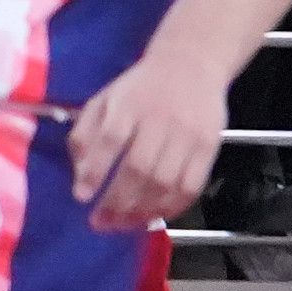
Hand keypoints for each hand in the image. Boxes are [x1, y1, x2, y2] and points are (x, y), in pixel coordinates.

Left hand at [68, 48, 236, 229]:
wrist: (191, 66)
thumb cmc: (139, 88)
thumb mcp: (103, 100)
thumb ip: (86, 134)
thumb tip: (81, 174)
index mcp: (128, 106)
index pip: (110, 141)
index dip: (96, 172)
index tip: (81, 196)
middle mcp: (159, 121)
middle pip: (140, 168)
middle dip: (118, 201)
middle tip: (101, 222)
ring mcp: (188, 136)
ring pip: (166, 183)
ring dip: (143, 210)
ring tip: (123, 224)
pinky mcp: (209, 148)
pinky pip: (192, 186)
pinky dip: (173, 207)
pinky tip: (155, 217)